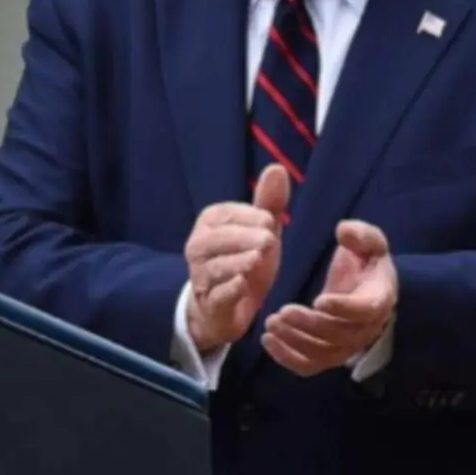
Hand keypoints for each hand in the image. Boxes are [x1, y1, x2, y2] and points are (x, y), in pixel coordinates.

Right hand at [184, 164, 288, 354]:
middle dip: (243, 237)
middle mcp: (199, 247)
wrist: (224, 307)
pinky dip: (229, 290)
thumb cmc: (243, 259)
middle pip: (218, 240)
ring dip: (237, 263)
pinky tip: (242, 285)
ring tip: (257, 259)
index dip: (248, 216)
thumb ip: (269, 202)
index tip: (269, 220)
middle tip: (269, 239)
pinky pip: (217, 296)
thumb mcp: (260, 231)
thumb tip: (277, 167)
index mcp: (210, 223)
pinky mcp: (210, 303)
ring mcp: (201, 276)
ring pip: (217, 267)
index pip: (226, 215)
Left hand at [261, 219, 395, 375]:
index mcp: (378, 300)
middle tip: (281, 312)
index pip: (364, 311)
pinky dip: (287, 358)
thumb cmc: (366, 263)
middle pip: (338, 336)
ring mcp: (347, 347)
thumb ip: (360, 234)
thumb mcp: (370, 242)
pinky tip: (268, 341)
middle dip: (308, 326)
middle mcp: (365, 330)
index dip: (343, 308)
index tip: (319, 299)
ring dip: (294, 342)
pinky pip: (309, 366)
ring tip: (271, 323)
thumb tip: (343, 231)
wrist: (366, 288)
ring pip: (322, 354)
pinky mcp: (329, 355)